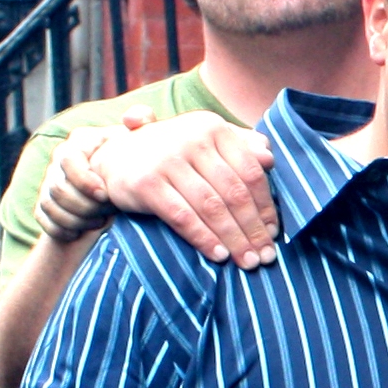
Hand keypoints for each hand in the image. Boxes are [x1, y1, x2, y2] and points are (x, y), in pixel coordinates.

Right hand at [35, 110, 150, 244]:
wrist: (120, 192)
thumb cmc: (133, 163)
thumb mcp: (140, 141)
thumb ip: (143, 122)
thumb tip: (132, 119)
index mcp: (80, 142)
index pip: (68, 158)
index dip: (84, 180)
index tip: (105, 195)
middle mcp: (60, 159)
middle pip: (58, 187)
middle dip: (84, 206)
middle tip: (107, 214)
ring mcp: (50, 181)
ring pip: (50, 204)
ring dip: (76, 219)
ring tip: (100, 223)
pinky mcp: (45, 203)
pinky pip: (43, 218)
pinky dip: (62, 229)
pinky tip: (80, 233)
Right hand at [93, 112, 282, 267]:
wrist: (114, 156)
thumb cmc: (171, 154)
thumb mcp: (205, 142)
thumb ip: (240, 147)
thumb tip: (270, 159)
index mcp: (213, 127)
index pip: (250, 171)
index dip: (265, 206)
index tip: (274, 232)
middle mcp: (192, 139)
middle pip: (233, 192)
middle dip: (253, 229)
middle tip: (265, 256)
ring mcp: (167, 160)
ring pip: (212, 207)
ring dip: (234, 239)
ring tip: (247, 261)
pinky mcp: (146, 184)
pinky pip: (183, 217)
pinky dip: (204, 239)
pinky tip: (219, 255)